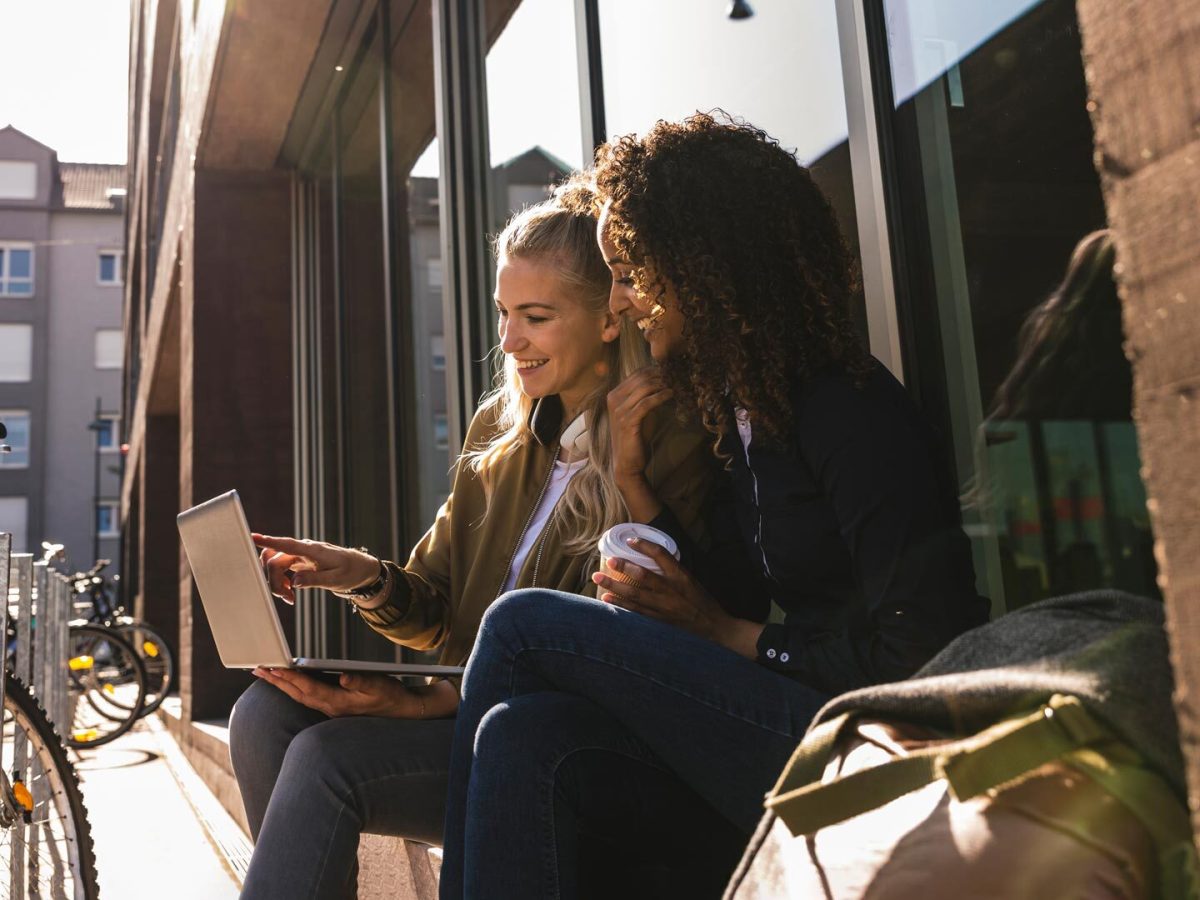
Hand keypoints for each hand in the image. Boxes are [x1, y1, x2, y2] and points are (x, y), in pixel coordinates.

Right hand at [252, 534, 379, 604]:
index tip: (252, 536)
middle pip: (275, 561)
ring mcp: (300, 555)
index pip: (287, 544)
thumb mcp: (336, 580)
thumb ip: (315, 580)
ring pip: (276, 565)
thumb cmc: (351, 572)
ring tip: (290, 597)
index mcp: (313, 551)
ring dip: (277, 582)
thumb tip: (294, 582)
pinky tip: (291, 593)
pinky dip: (282, 582)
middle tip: (288, 598)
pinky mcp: (300, 562)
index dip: (269, 541)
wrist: (360, 569)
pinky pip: (282, 569)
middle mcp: (303, 550)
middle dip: (274, 580)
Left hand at [252, 668, 422, 717]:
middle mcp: (330, 706)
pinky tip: (290, 681)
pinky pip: (308, 695)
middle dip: (276, 681)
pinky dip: (295, 687)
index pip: (306, 688)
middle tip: (257, 669)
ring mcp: (331, 707)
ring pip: (300, 695)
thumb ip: (361, 681)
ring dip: (282, 684)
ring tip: (267, 673)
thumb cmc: (391, 697)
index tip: (272, 668)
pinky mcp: (334, 704)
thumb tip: (343, 677)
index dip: (288, 677)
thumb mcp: (379, 686)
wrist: (402, 711)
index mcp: (337, 701)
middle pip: (296, 693)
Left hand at [592, 539, 764, 657]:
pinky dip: (620, 606)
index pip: (661, 555)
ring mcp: (664, 608)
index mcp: (682, 577)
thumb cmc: (703, 603)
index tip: (630, 540)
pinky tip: (608, 600)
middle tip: (608, 561)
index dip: (644, 545)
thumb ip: (672, 573)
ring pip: (635, 596)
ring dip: (615, 587)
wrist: (716, 630)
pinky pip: (636, 613)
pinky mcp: (659, 622)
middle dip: (624, 568)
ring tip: (599, 580)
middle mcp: (672, 591)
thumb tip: (649, 562)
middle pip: (643, 576)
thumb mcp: (692, 582)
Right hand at [607, 367, 672, 484]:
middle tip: (677, 375)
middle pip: (641, 378)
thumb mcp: (640, 412)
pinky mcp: (627, 421)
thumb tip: (664, 380)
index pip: (636, 374)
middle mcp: (614, 399)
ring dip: (663, 384)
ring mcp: (619, 410)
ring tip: (677, 384)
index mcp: (614, 395)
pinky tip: (671, 394)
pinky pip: (647, 403)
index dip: (655, 369)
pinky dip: (661, 397)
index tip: (671, 370)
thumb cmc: (636, 436)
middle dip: (661, 375)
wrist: (628, 461)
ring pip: (644, 388)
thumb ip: (646, 396)